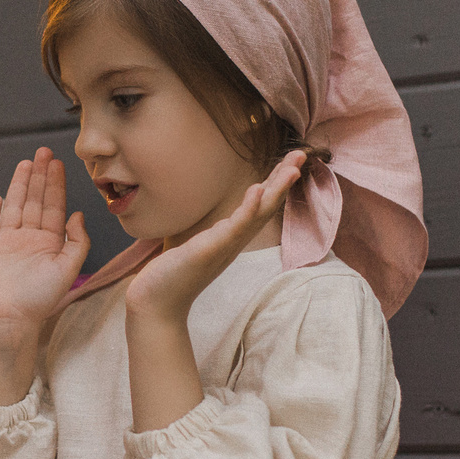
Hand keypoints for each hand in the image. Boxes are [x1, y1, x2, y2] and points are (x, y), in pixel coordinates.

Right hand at [0, 149, 89, 348]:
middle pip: (34, 201)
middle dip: (39, 177)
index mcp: (48, 244)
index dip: (56, 185)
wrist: (6, 318)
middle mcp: (28, 240)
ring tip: (26, 164)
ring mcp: (5, 243)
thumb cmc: (38, 300)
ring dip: (19, 185)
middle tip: (44, 152)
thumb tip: (79, 215)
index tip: (58, 164)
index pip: (54, 207)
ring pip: (14, 206)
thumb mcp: (68, 269)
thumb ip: (77, 241)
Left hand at [124, 151, 304, 323]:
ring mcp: (225, 246)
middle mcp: (235, 242)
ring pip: (258, 214)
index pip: (261, 205)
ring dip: (276, 190)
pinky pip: (234, 227)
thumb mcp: (200, 246)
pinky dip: (248, 208)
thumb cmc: (174, 275)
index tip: (291, 161)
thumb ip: (214, 234)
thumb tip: (223, 223)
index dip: (276, 182)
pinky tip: (256, 189)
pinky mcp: (211, 250)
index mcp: (233, 238)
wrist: (157, 304)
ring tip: (292, 168)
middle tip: (302, 154)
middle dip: (284, 180)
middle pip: (268, 206)